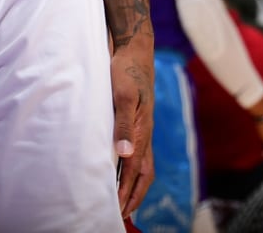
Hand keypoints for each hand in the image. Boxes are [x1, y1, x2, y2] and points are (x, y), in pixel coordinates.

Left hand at [111, 43, 154, 214]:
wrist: (134, 50)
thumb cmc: (126, 71)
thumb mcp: (122, 96)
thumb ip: (123, 124)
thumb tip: (124, 155)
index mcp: (143, 130)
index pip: (136, 168)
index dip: (127, 190)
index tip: (118, 207)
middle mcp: (145, 133)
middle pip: (144, 172)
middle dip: (134, 194)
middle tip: (121, 213)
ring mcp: (142, 127)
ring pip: (142, 164)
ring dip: (133, 184)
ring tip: (122, 200)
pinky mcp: (136, 121)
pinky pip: (137, 152)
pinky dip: (130, 168)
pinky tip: (119, 170)